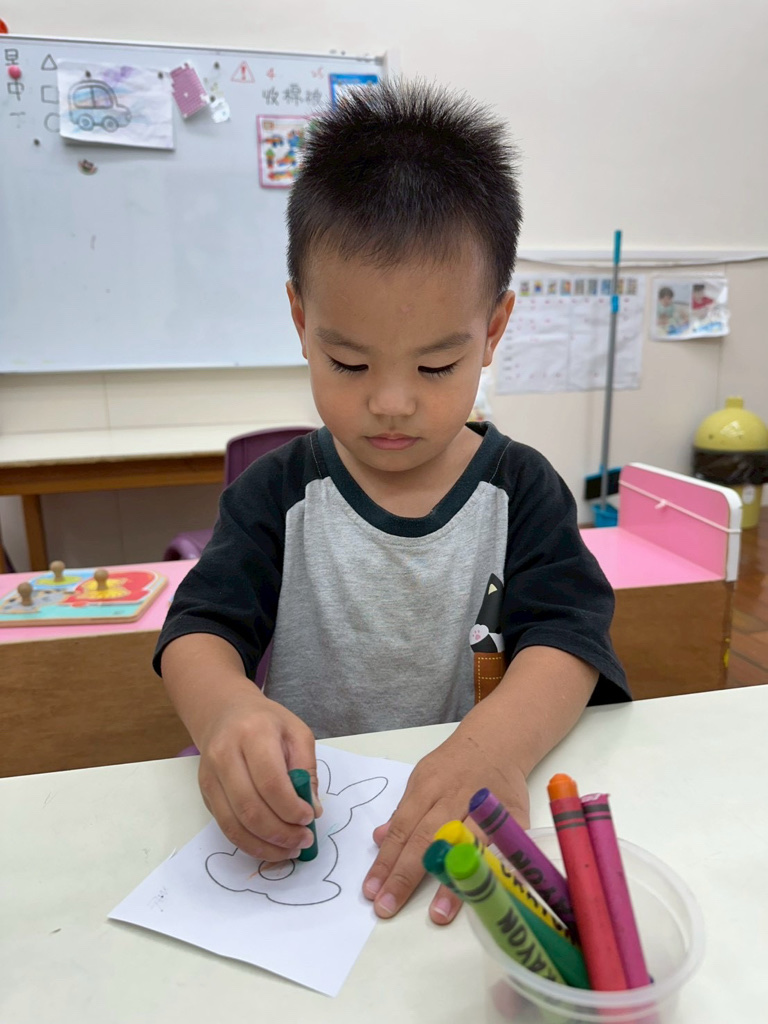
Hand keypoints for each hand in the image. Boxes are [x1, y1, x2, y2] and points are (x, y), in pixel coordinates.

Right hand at [197, 688, 322, 861]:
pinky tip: (270, 846)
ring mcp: (210, 776)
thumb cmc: (266, 722)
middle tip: (303, 841)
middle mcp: (225, 755)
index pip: (270, 781)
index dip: (290, 808)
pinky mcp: (205, 793)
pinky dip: (249, 843)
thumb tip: (312, 809)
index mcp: (253, 734)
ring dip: (265, 845)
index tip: (308, 819)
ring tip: (290, 849)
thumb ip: (307, 768)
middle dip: (280, 833)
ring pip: (234, 824)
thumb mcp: (296, 732)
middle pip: (250, 808)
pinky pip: (225, 827)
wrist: (224, 712)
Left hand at [362, 723, 529, 922]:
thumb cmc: (454, 766)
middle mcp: (453, 798)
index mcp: (426, 788)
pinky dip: (492, 869)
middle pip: (426, 839)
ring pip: (464, 845)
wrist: (497, 742)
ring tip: (437, 914)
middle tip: (387, 908)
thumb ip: (403, 812)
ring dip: (451, 880)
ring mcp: (484, 807)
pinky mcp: (513, 817)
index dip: (386, 861)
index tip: (371, 892)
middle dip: (406, 876)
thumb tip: (378, 840)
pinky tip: (484, 893)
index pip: (401, 830)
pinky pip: (501, 846)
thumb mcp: (423, 779)